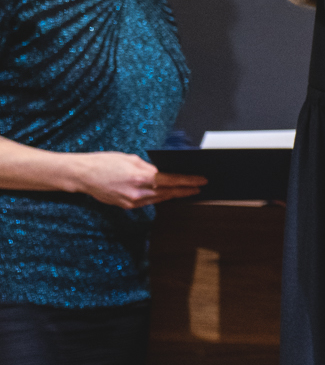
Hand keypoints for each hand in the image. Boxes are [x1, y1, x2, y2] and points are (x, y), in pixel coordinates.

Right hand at [68, 152, 205, 208]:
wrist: (83, 175)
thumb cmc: (105, 162)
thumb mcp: (130, 159)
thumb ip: (149, 167)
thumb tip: (164, 172)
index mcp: (140, 176)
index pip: (172, 180)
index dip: (189, 181)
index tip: (201, 181)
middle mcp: (138, 191)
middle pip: (169, 192)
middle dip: (185, 190)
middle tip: (198, 188)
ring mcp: (132, 201)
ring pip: (159, 199)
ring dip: (173, 194)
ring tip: (186, 190)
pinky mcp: (127, 206)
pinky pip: (148, 202)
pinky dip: (158, 197)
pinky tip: (166, 194)